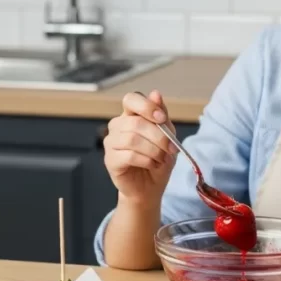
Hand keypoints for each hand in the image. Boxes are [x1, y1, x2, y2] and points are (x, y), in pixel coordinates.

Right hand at [103, 90, 178, 204]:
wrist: (151, 187)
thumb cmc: (158, 159)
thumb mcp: (168, 135)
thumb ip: (162, 115)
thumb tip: (155, 93)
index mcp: (131, 115)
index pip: (131, 99)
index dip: (146, 106)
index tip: (161, 119)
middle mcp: (118, 125)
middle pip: (136, 122)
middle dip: (159, 137)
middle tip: (171, 148)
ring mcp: (111, 142)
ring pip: (132, 139)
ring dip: (154, 150)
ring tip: (161, 158)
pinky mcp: (110, 159)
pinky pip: (128, 155)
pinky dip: (146, 160)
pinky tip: (153, 164)